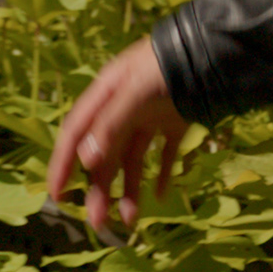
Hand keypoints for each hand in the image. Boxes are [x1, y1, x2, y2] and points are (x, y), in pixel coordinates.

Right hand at [48, 37, 193, 236]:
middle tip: (98, 223)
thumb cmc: (168, 65)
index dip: (63, 165)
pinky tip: (161, 196)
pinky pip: (165, 153)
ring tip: (130, 219)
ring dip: (128, 189)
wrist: (214, 48)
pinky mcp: (176, 121)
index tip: (58, 196)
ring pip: (132, 159)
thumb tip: (86, 161)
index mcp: (104, 95)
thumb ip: (111, 124)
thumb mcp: (135, 91)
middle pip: (104, 155)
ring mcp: (149, 115)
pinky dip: (162, 174)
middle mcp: (123, 108)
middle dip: (99, 189)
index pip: (75, 134)